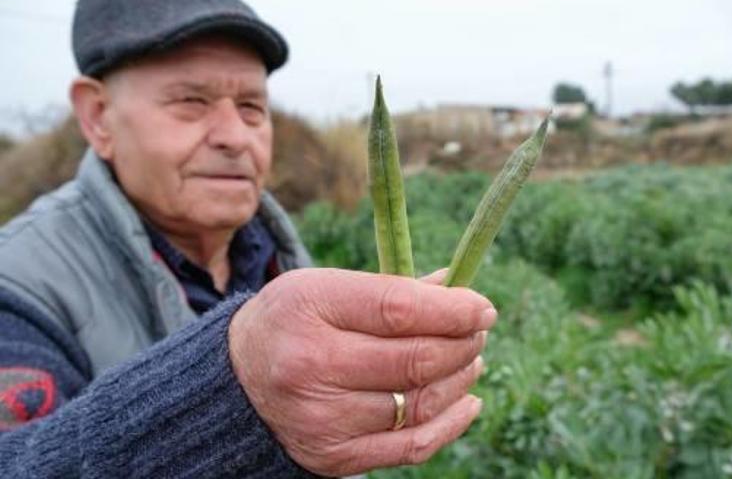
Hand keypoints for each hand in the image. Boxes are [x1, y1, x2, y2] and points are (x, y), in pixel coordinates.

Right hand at [228, 268, 495, 475]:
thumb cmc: (293, 323)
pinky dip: (451, 424)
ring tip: (471, 359)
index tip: (482, 307)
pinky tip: (467, 401)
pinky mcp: (335, 456)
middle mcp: (311, 366)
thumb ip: (391, 289)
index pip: (399, 308)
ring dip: (460, 379)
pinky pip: (412, 446)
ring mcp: (323, 418)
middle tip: (478, 331)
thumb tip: (457, 287)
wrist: (237, 384)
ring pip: (420, 404)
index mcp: (309, 308)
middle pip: (415, 360)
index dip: (454, 309)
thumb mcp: (325, 287)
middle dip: (463, 343)